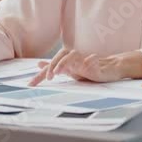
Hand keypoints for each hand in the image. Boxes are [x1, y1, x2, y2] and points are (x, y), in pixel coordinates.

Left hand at [27, 49, 141, 85]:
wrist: (110, 67)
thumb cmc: (89, 69)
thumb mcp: (70, 70)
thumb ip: (55, 67)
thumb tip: (39, 65)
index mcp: (66, 62)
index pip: (50, 66)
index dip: (39, 75)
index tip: (30, 85)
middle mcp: (74, 59)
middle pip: (60, 56)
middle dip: (51, 66)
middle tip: (47, 78)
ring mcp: (85, 60)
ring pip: (73, 56)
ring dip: (64, 63)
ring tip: (58, 72)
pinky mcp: (96, 63)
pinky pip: (92, 59)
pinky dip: (90, 60)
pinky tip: (87, 62)